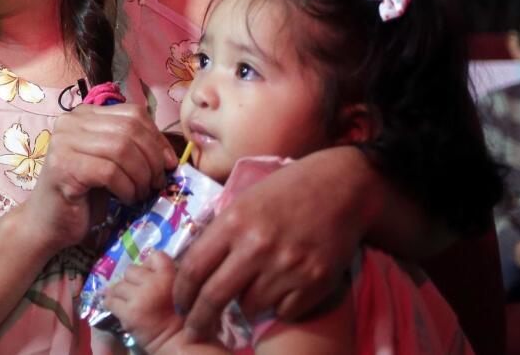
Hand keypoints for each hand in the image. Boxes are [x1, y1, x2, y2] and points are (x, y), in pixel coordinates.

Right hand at [22, 103, 175, 251]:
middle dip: (152, 159)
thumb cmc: (85, 195)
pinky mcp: (63, 166)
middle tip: (157, 183)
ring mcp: (63, 142)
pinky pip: (110, 172)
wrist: (49, 223)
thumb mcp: (112, 163)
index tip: (168, 164)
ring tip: (141, 193)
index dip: (157, 138)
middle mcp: (71, 121)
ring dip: (141, 176)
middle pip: (130, 130)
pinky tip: (126, 199)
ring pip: (122, 149)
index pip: (134, 113)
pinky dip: (126, 187)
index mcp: (85, 114)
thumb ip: (132, 147)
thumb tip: (170, 154)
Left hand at [105, 253, 185, 352]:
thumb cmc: (181, 317)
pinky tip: (118, 308)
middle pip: (130, 270)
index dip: (149, 265)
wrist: (178, 343)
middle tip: (136, 291)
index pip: (155, 256)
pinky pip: (110, 301)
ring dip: (120, 293)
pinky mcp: (129, 314)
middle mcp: (154, 283)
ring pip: (118, 286)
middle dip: (132, 280)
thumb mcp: (180, 289)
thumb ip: (166, 275)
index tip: (149, 274)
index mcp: (170, 276)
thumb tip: (147, 266)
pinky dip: (111, 304)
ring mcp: (140, 298)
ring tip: (126, 301)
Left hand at [172, 148, 373, 337]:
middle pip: (214, 297)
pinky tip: (282, 290)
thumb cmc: (285, 191)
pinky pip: (284, 312)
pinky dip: (278, 308)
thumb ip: (219, 234)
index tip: (179, 305)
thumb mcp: (243, 202)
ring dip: (245, 307)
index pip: (194, 269)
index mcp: (233, 223)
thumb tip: (193, 268)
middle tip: (194, 332)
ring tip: (252, 294)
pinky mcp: (315, 281)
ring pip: (250, 307)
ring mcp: (287, 266)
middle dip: (199, 320)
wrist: (340, 186)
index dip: (181, 293)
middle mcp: (257, 246)